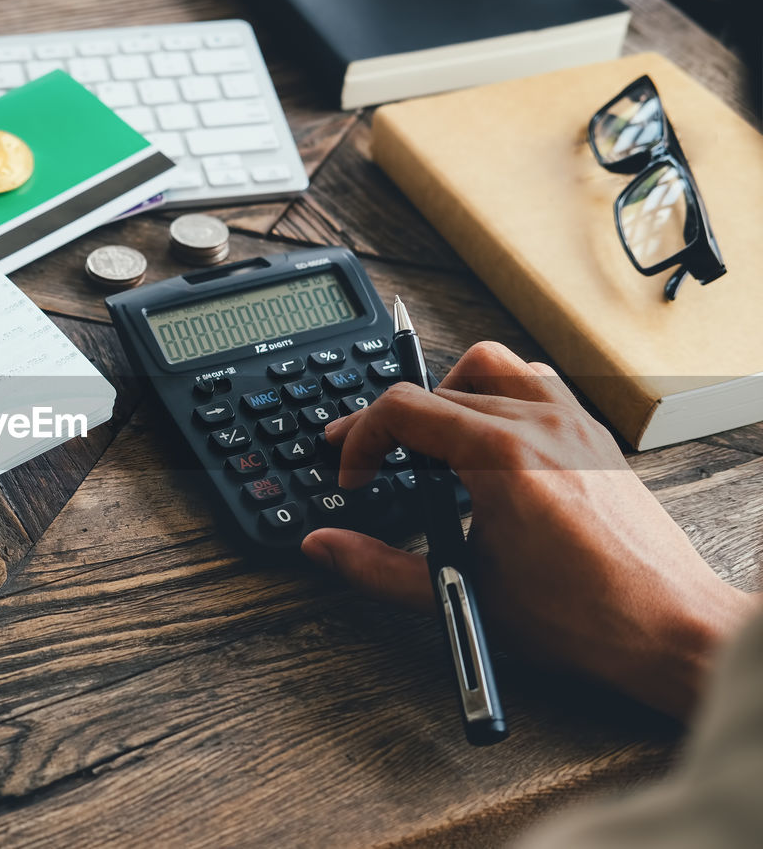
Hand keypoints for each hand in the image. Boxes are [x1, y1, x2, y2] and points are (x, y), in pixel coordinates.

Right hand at [301, 341, 755, 720]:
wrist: (667, 627)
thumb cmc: (583, 617)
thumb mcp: (463, 595)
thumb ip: (379, 568)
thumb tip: (325, 546)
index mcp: (501, 458)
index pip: (403, 410)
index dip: (360, 440)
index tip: (355, 477)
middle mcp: (539, 426)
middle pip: (438, 385)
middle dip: (392, 421)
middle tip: (374, 459)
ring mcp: (573, 424)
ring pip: (494, 365)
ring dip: (450, 393)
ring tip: (432, 440)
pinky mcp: (595, 436)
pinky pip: (539, 383)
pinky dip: (502, 396)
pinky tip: (492, 442)